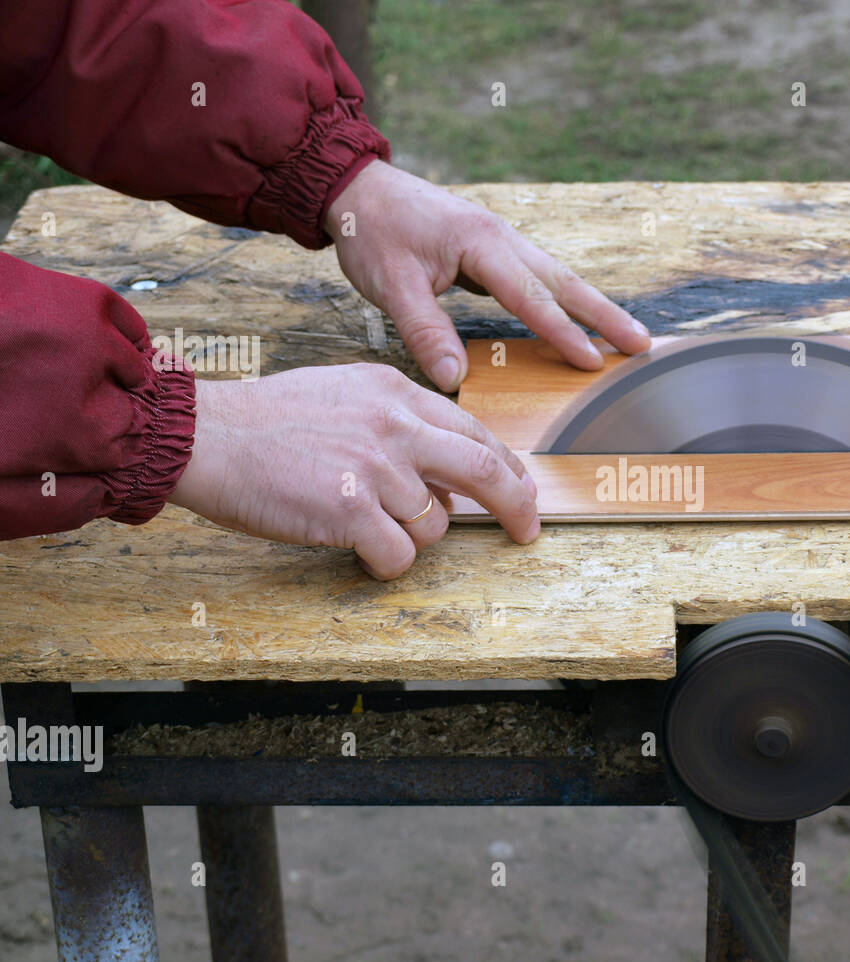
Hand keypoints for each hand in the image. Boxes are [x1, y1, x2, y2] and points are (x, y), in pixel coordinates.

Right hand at [167, 364, 539, 578]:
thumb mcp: (346, 395)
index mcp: (397, 394)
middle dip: (516, 505)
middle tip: (527, 531)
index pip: (475, 432)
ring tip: (364, 522)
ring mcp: (376, 469)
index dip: (508, 468)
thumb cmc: (269, 422)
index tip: (524, 491)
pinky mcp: (352, 511)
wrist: (207, 436)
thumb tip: (445, 477)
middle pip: (484, 470)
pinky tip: (356, 548)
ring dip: (412, 537)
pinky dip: (386, 564)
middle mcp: (396, 426)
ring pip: (434, 524)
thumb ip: (401, 424)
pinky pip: (400, 556)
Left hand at [325, 160, 651, 390]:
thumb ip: (424, 330)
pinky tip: (579, 319)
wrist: (359, 187)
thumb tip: (455, 379)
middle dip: (606, 315)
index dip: (564, 332)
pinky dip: (565, 300)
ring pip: (558, 278)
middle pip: (565, 282)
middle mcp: (502, 238)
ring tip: (627, 336)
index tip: (595, 362)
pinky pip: (539, 279)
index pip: (531, 296)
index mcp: (481, 243)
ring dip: (594, 307)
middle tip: (643, 345)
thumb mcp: (390, 284)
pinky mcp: (494, 250)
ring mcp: (501, 241)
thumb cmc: (373, 231)